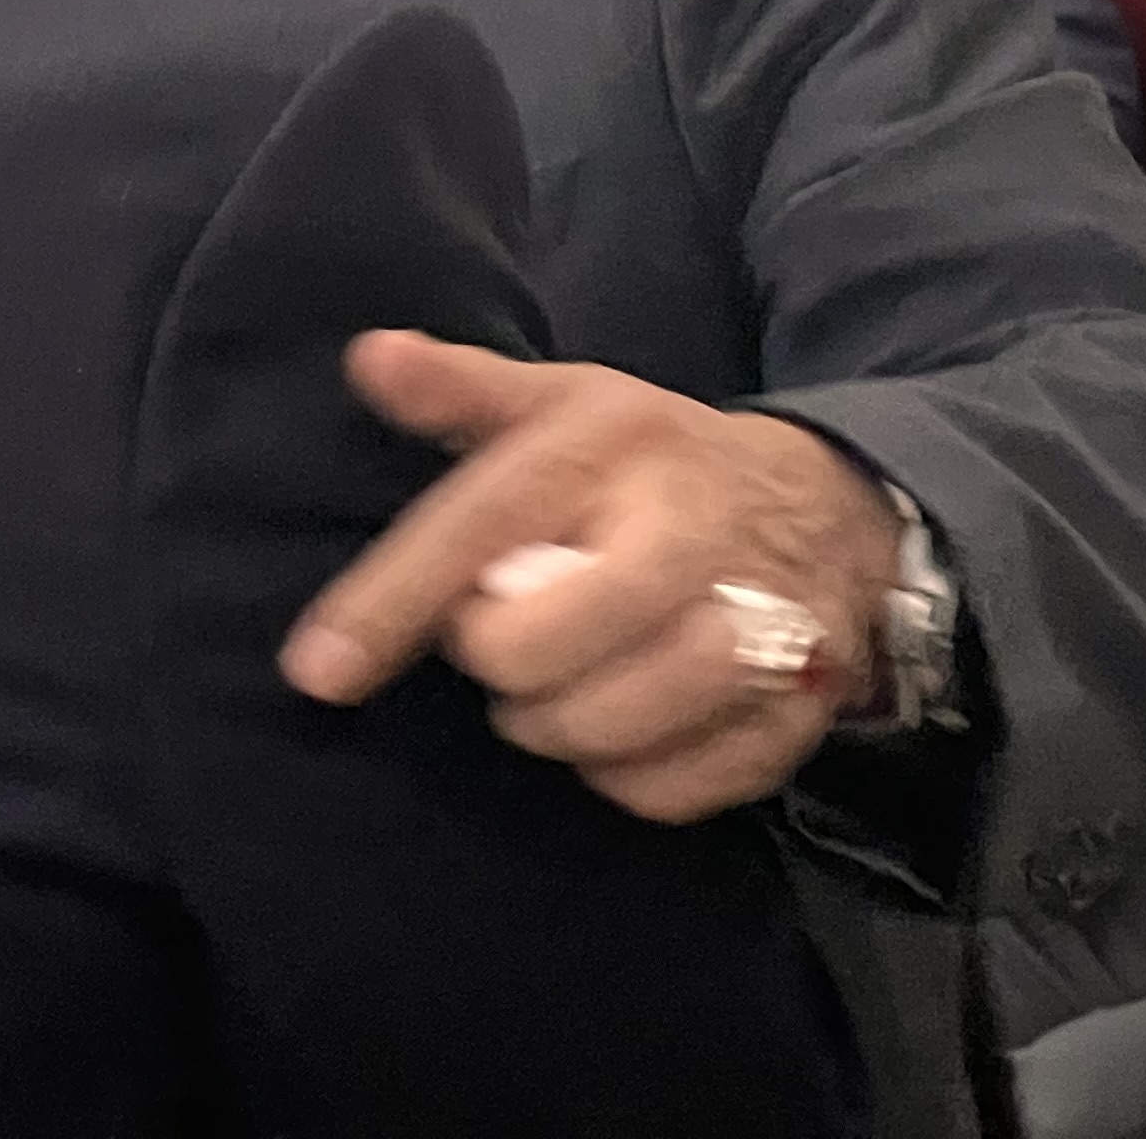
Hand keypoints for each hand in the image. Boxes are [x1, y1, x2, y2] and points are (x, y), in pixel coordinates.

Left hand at [280, 333, 903, 824]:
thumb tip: (368, 356)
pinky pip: (667, 789)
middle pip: (534, 651)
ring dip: (554, 724)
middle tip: (506, 634)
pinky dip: (625, 775)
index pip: (480, 529)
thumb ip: (462, 389)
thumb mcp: (564, 402)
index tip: (316, 671)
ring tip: (561, 678)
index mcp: (615, 448)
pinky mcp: (793, 715)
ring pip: (600, 731)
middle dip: (495, 660)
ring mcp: (756, 631)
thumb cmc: (657, 460)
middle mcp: (689, 534)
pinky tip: (624, 722)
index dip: (390, 605)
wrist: (829, 508)